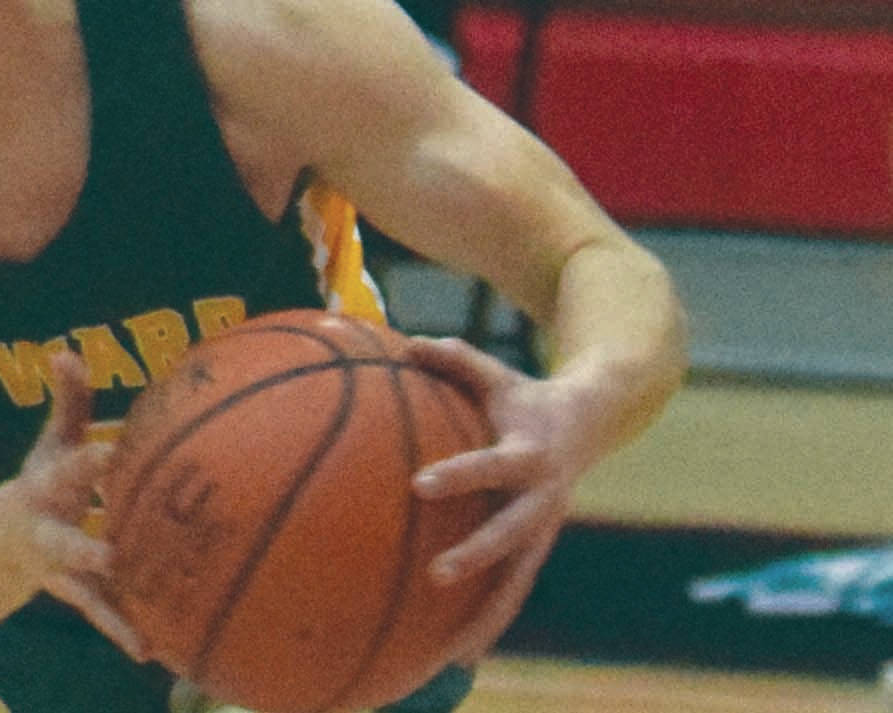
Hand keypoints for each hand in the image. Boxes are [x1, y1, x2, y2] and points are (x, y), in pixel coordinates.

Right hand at [8, 352, 144, 659]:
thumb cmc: (42, 484)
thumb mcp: (49, 444)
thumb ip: (67, 401)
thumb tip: (65, 350)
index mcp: (48, 486)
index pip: (72, 467)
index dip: (89, 458)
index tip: (112, 448)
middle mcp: (49, 530)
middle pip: (65, 540)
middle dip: (84, 548)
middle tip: (110, 554)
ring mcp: (59, 569)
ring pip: (84, 591)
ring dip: (109, 607)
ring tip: (141, 636)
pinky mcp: (75, 594)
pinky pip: (100, 615)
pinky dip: (122, 632)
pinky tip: (152, 651)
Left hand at [404, 337, 607, 662]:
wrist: (592, 421)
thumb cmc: (525, 397)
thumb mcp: (496, 375)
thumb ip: (455, 359)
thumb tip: (406, 342)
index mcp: (530, 454)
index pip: (492, 466)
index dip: (460, 475)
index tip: (420, 483)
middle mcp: (543, 499)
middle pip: (513, 535)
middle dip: (478, 556)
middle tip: (437, 575)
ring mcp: (545, 530)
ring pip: (519, 581)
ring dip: (489, 616)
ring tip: (453, 655)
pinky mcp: (539, 549)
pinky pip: (515, 592)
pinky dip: (491, 623)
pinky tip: (459, 657)